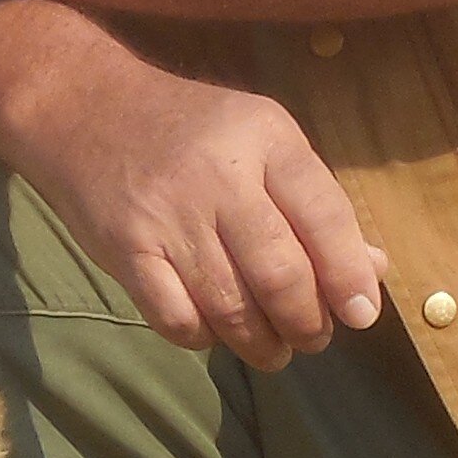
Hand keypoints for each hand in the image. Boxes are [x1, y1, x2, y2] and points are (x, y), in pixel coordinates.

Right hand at [11, 45, 387, 368]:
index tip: (361, 314)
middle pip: (280, 272)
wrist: (84, 107)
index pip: (325, 215)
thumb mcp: (263, 141)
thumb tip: (373, 272)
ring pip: (231, 306)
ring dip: (261, 342)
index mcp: (266, 137)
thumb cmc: (191, 131)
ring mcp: (168, 214)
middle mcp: (219, 174)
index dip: (349, 274)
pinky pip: (177, 318)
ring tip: (274, 350)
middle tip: (314, 339)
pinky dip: (204, 337)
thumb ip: (316, 205)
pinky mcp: (127, 249)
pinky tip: (215, 332)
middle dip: (307, 322)